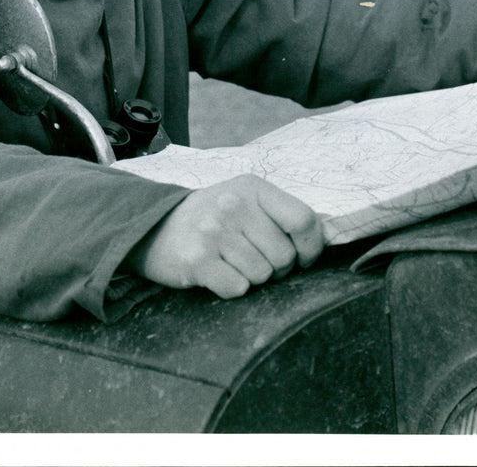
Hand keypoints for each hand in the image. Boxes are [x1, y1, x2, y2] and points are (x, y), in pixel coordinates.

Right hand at [123, 175, 324, 298]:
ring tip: (231, 262)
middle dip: (276, 268)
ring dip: (252, 278)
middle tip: (253, 258)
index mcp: (253, 187)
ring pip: (262, 275)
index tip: (302, 257)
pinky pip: (238, 288)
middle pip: (284, 256)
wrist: (154, 227)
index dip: (310, 247)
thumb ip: (280, 214)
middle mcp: (233, 204)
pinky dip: (231, 288)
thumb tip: (322, 241)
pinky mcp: (197, 259)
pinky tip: (217, 272)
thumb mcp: (245, 200)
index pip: (303, 220)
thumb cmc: (211, 218)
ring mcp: (214, 231)